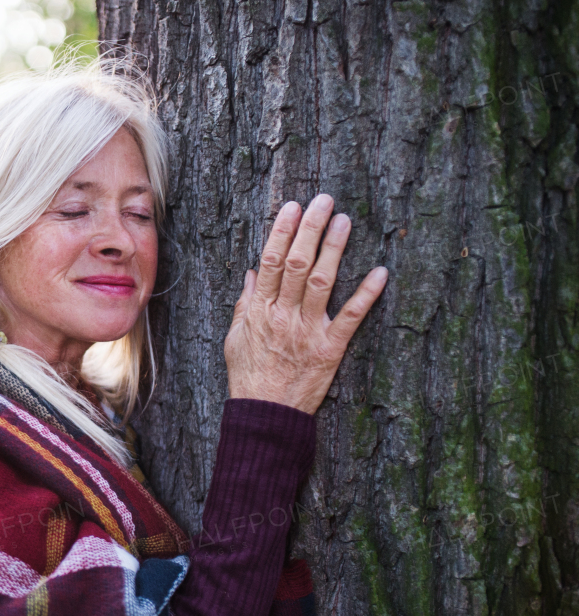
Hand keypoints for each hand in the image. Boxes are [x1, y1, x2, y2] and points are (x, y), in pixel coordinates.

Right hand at [224, 193, 387, 414]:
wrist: (265, 414)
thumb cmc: (249, 376)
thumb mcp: (235, 338)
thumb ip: (245, 304)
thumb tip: (253, 273)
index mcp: (259, 310)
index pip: (270, 262)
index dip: (281, 232)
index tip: (291, 207)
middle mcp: (283, 316)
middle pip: (297, 264)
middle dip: (310, 229)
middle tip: (323, 200)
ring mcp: (308, 331)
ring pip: (323, 282)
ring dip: (334, 249)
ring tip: (344, 221)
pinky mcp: (330, 349)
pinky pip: (351, 318)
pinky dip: (366, 295)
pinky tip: (379, 272)